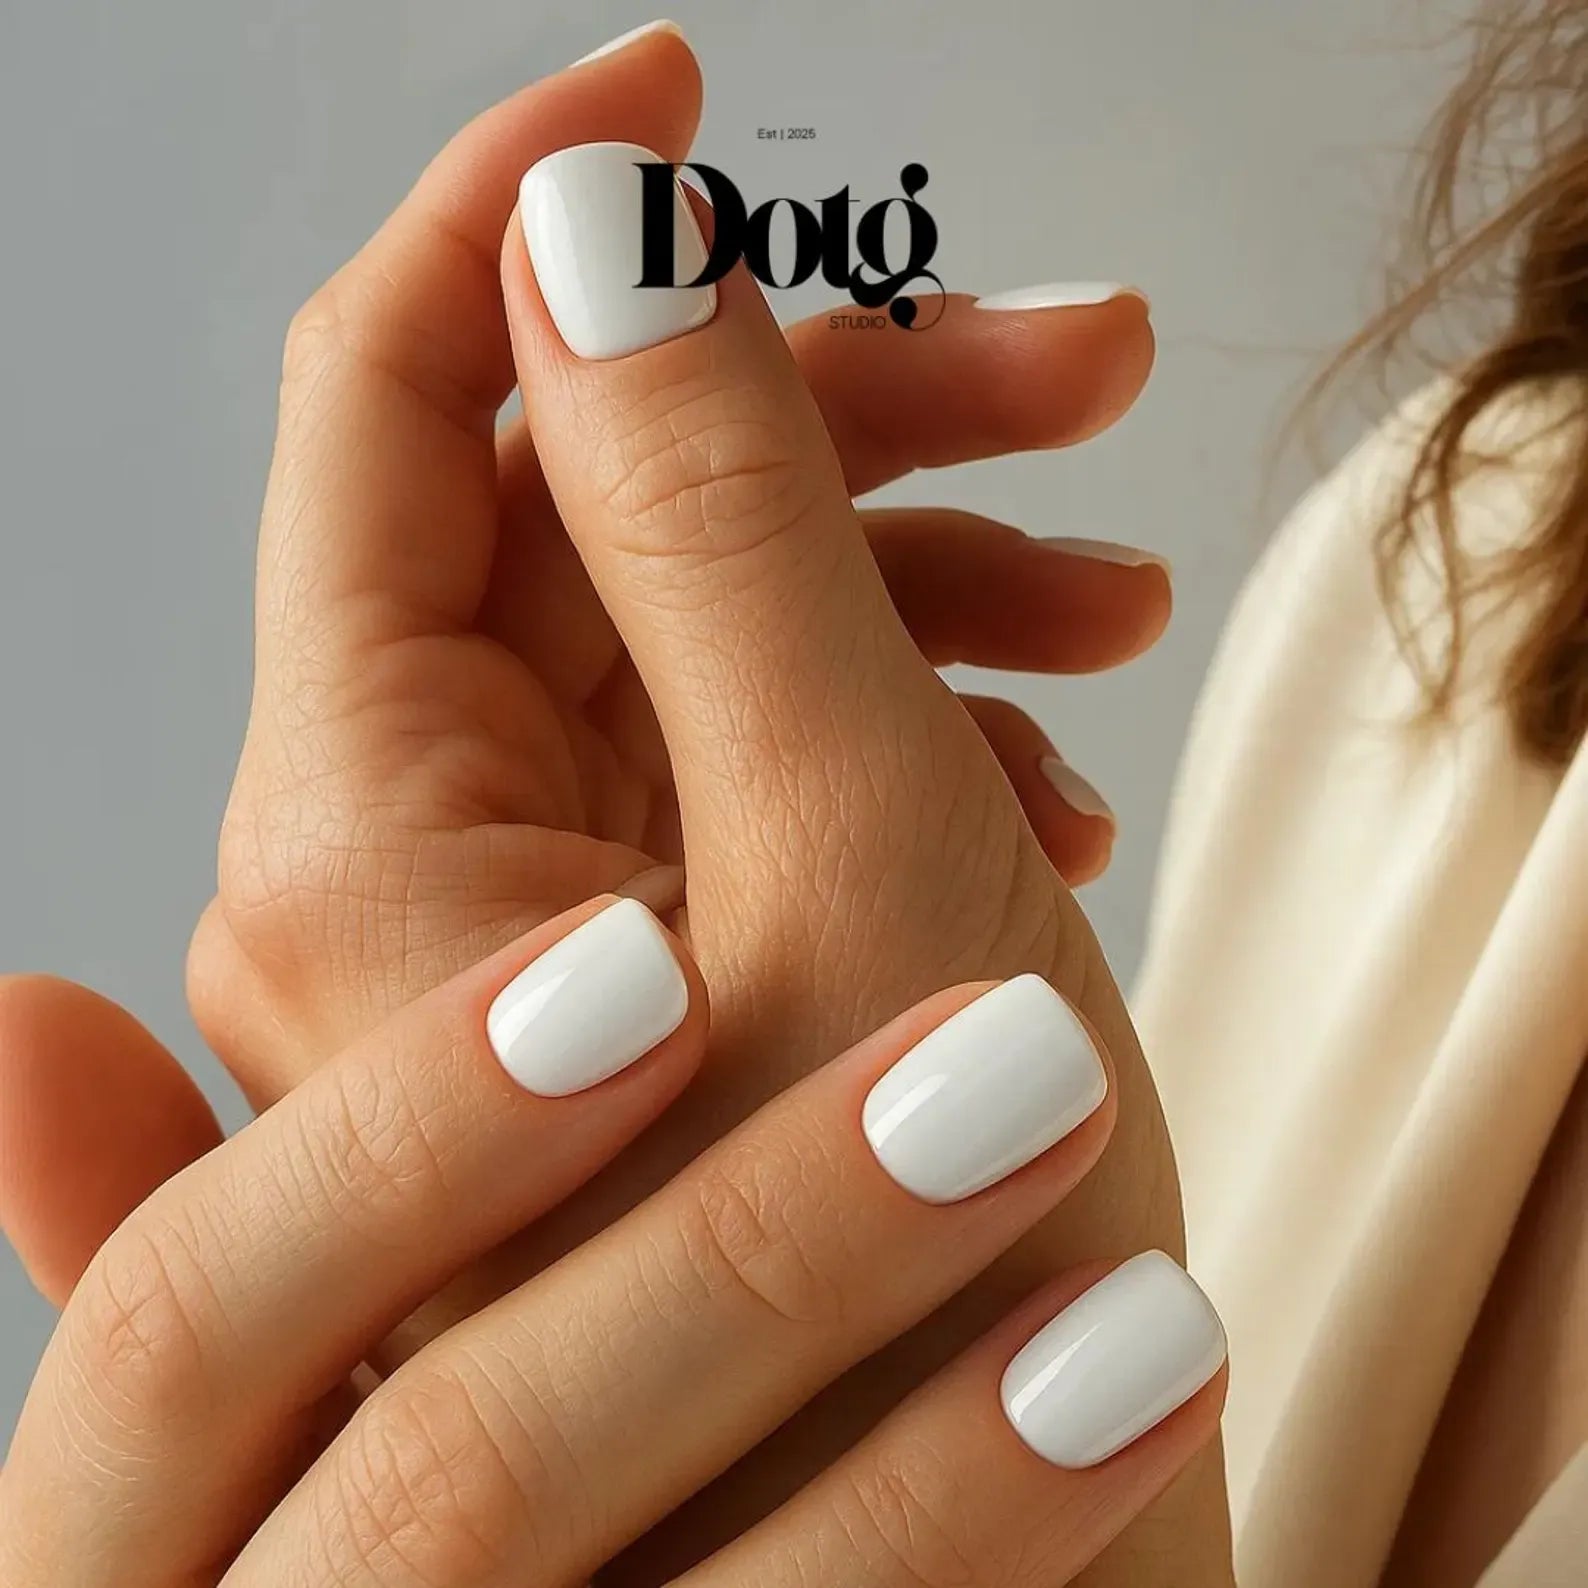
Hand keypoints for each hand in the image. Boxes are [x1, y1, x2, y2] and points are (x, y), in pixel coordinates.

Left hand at [159, 30, 1223, 1584]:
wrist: (978, 1564)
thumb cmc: (922, 1309)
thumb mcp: (851, 858)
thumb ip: (708, 522)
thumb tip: (598, 229)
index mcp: (371, 826)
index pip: (382, 403)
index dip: (525, 206)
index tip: (683, 84)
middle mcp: (410, 866)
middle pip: (581, 499)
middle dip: (830, 405)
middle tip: (1078, 370)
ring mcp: (539, 915)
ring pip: (688, 619)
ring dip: (903, 560)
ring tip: (1105, 610)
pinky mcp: (658, 953)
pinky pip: (745, 747)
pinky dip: (900, 706)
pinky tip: (1043, 755)